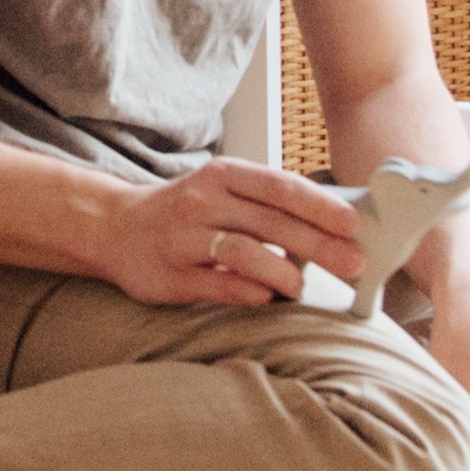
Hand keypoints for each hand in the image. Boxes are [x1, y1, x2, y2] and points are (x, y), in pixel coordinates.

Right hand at [100, 159, 359, 309]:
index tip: (354, 223)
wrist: (115, 228)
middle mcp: (202, 201)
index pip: (280, 187)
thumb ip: (267, 202)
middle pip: (271, 222)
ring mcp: (184, 239)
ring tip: (303, 286)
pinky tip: (269, 296)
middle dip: (319, 244)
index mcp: (222, 174)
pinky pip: (221, 285)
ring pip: (246, 253)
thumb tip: (334, 223)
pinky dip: (252, 292)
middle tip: (354, 263)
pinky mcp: (172, 276)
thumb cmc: (185, 211)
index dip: (320, 205)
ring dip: (285, 273)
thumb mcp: (222, 189)